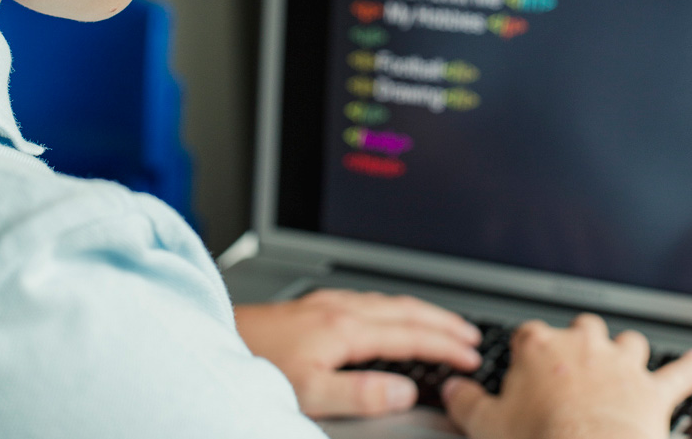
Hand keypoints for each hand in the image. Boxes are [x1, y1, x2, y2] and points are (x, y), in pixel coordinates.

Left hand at [234, 289, 481, 418]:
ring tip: (444, 324)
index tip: (470, 354)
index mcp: (345, 328)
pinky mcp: (317, 302)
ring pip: (389, 301)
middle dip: (443, 321)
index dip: (444, 344)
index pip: (409, 334)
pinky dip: (397, 307)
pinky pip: (372, 299)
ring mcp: (329, 301)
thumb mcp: (309, 392)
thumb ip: (361, 392)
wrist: (219, 340)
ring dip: (422, 312)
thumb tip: (406, 389)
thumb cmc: (259, 366)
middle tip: (471, 335)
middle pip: (406, 309)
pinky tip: (393, 314)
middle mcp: (341, 307)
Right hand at [442, 313, 691, 438]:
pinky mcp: (653, 390)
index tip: (525, 363)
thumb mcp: (488, 426)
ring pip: (628, 342)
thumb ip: (466, 403)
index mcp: (539, 348)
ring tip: (627, 356)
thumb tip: (452, 390)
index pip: (529, 334)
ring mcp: (620, 365)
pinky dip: (691, 366)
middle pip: (582, 327)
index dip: (527, 349)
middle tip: (575, 359)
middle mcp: (582, 346)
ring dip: (628, 349)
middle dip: (581, 339)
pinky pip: (679, 373)